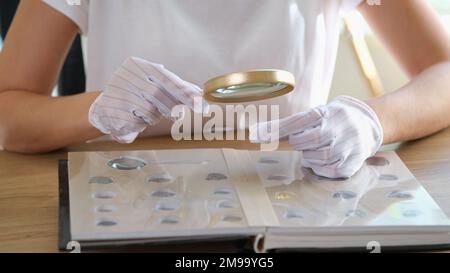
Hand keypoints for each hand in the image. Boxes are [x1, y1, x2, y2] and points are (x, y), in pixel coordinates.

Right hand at [89, 57, 205, 142]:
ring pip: (149, 110)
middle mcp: (126, 76)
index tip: (200, 103)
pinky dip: (141, 123)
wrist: (103, 108)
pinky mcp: (114, 112)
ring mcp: (118, 94)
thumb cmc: (134, 95)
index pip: (166, 78)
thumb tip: (200, 94)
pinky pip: (138, 122)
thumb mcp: (152, 84)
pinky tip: (133, 118)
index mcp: (137, 65)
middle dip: (172, 107)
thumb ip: (175, 87)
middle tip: (178, 114)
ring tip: (144, 112)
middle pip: (159, 94)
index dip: (185, 92)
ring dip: (153, 116)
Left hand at [250, 96, 382, 177]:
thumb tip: (254, 133)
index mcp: (323, 112)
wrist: (368, 121)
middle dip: (300, 144)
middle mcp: (336, 126)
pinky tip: (326, 160)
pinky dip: (322, 168)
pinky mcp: (354, 160)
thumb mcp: (314, 115)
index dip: (273, 130)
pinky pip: (329, 171)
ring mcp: (347, 143)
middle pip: (303, 142)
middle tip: (307, 141)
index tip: (254, 135)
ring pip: (315, 158)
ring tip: (319, 149)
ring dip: (311, 157)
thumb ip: (286, 125)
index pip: (294, 122)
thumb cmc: (332, 120)